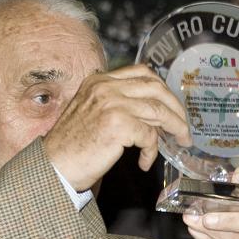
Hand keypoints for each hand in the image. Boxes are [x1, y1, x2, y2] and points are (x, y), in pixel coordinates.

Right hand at [43, 64, 191, 191]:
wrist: (54, 166)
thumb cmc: (72, 146)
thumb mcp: (91, 112)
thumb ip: (116, 103)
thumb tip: (152, 112)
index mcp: (99, 80)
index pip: (142, 72)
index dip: (163, 89)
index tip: (172, 105)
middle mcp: (105, 87)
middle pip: (156, 88)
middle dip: (176, 108)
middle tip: (184, 126)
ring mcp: (112, 104)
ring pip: (159, 111)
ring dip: (175, 128)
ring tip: (180, 142)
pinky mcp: (118, 125)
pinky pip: (149, 135)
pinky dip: (152, 151)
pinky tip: (143, 162)